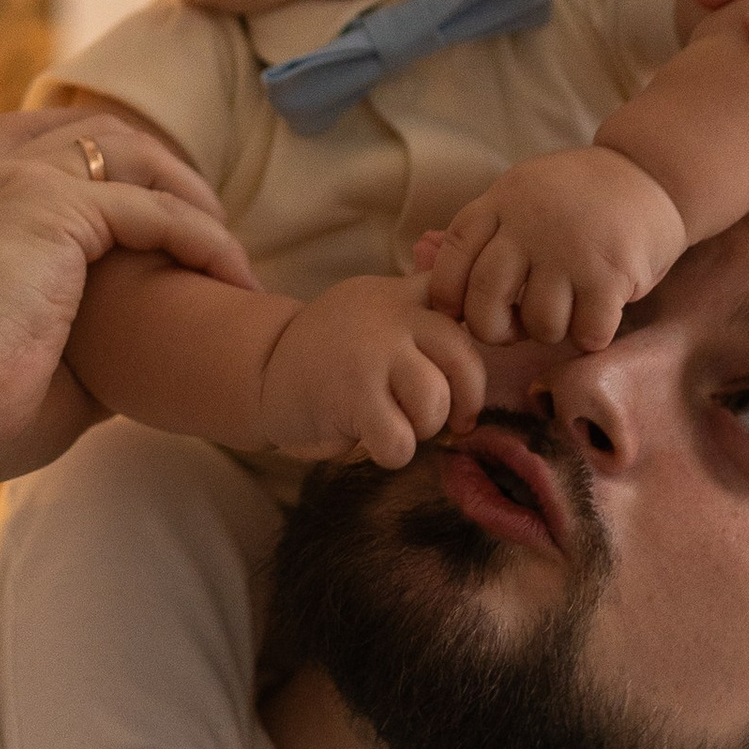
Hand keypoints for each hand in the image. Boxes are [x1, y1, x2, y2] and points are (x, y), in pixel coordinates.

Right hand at [0, 117, 254, 539]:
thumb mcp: (39, 354)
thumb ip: (88, 331)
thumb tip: (146, 351)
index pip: (47, 147)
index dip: (114, 172)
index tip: (168, 228)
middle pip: (92, 129)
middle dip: (160, 169)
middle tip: (210, 228)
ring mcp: (16, 183)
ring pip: (128, 149)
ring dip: (188, 192)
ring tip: (228, 250)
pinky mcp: (50, 207)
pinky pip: (152, 208)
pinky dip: (201, 238)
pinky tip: (230, 276)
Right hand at [254, 274, 487, 468]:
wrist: (261, 372)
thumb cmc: (334, 354)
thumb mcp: (376, 312)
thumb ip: (423, 310)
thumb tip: (486, 322)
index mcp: (403, 295)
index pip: (467, 304)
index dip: (481, 339)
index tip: (461, 373)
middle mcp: (391, 317)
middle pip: (464, 361)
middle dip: (464, 401)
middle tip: (449, 417)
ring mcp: (371, 354)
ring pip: (435, 403)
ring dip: (423, 428)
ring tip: (396, 422)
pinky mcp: (351, 396)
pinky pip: (402, 441)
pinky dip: (393, 452)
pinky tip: (371, 438)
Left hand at [424, 146, 689, 349]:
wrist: (650, 172)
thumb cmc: (575, 197)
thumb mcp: (519, 197)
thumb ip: (477, 232)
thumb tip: (419, 255)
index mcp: (499, 204)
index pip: (449, 265)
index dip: (449, 300)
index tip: (467, 310)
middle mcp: (528, 225)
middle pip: (484, 304)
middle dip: (495, 330)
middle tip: (516, 325)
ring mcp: (570, 249)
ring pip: (538, 325)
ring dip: (552, 332)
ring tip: (567, 308)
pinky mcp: (611, 272)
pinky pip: (586, 333)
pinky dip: (592, 334)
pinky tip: (599, 312)